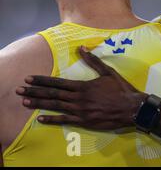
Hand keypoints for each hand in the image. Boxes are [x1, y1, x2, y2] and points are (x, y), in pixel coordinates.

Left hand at [16, 47, 147, 129]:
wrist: (131, 108)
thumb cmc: (121, 89)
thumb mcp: (108, 72)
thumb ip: (93, 61)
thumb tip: (81, 48)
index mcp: (83, 86)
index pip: (58, 83)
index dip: (42, 81)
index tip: (29, 79)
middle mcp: (78, 98)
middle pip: (52, 95)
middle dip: (34, 92)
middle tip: (19, 90)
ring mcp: (80, 111)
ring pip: (56, 107)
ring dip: (39, 104)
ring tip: (25, 102)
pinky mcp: (84, 121)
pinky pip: (65, 120)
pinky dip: (52, 120)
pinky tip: (41, 119)